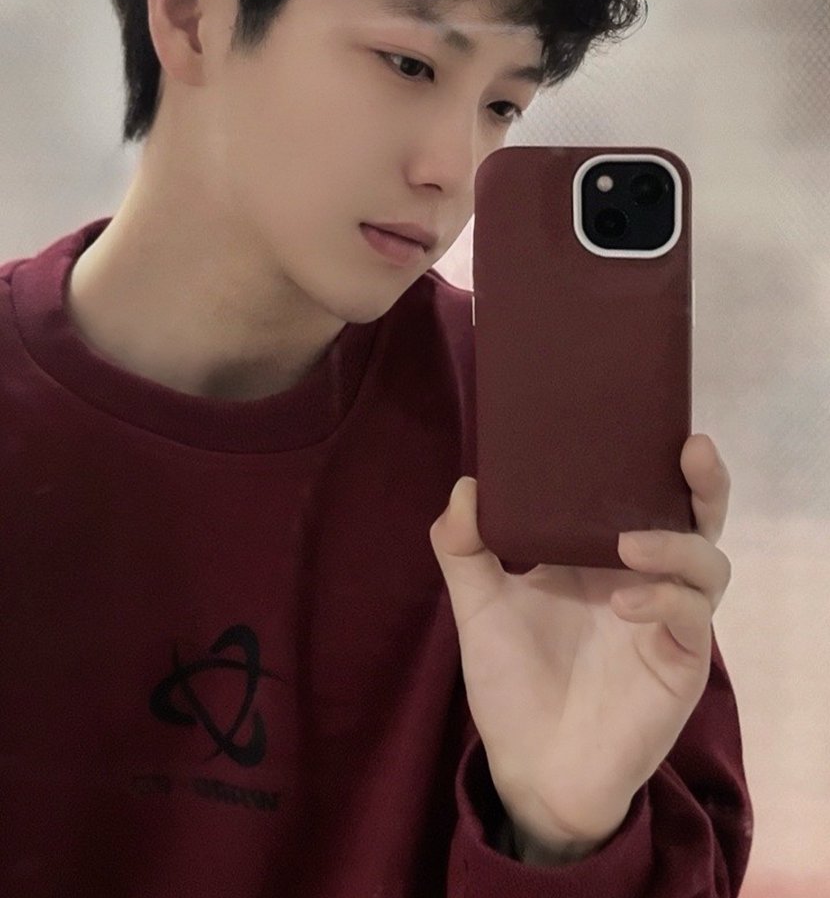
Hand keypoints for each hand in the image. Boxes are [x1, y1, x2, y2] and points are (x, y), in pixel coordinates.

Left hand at [429, 434, 731, 855]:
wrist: (531, 768)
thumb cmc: (510, 683)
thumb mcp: (476, 608)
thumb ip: (462, 548)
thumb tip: (466, 484)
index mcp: (599, 555)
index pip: (640, 494)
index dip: (651, 457)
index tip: (644, 417)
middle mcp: (642, 576)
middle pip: (694, 516)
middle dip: (702, 481)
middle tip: (690, 449)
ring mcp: (667, 619)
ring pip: (708, 562)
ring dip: (675, 543)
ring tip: (628, 544)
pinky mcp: (680, 662)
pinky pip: (693, 619)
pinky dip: (664, 602)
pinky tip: (623, 604)